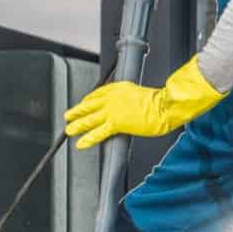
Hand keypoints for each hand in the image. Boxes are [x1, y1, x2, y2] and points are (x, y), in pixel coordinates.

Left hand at [65, 58, 224, 148]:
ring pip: (89, 118)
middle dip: (78, 110)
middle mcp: (112, 97)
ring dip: (78, 124)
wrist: (164, 106)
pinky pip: (98, 132)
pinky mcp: (115, 123)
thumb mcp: (143, 94)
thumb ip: (133, 99)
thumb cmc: (160, 102)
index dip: (89, 100)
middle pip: (89, 104)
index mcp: (119, 88)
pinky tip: (81, 143)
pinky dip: (88, 138)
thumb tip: (131, 107)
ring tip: (69, 129)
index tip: (84, 104)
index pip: (98, 93)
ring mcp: (112, 110)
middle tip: (69, 115)